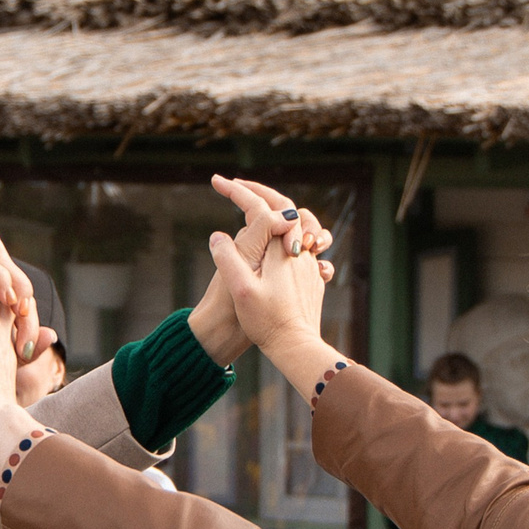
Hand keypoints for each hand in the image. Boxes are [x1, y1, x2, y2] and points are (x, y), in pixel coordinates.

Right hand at [206, 178, 341, 397]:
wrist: (295, 346)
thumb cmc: (266, 322)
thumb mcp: (239, 289)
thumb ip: (227, 258)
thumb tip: (217, 234)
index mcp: (279, 248)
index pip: (261, 205)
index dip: (237, 190)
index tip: (217, 181)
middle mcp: (298, 250)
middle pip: (284, 207)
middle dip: (259, 192)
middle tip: (236, 185)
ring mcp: (307, 263)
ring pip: (299, 224)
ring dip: (278, 211)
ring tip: (260, 208)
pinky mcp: (311, 277)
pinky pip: (304, 245)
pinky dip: (288, 234)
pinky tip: (278, 243)